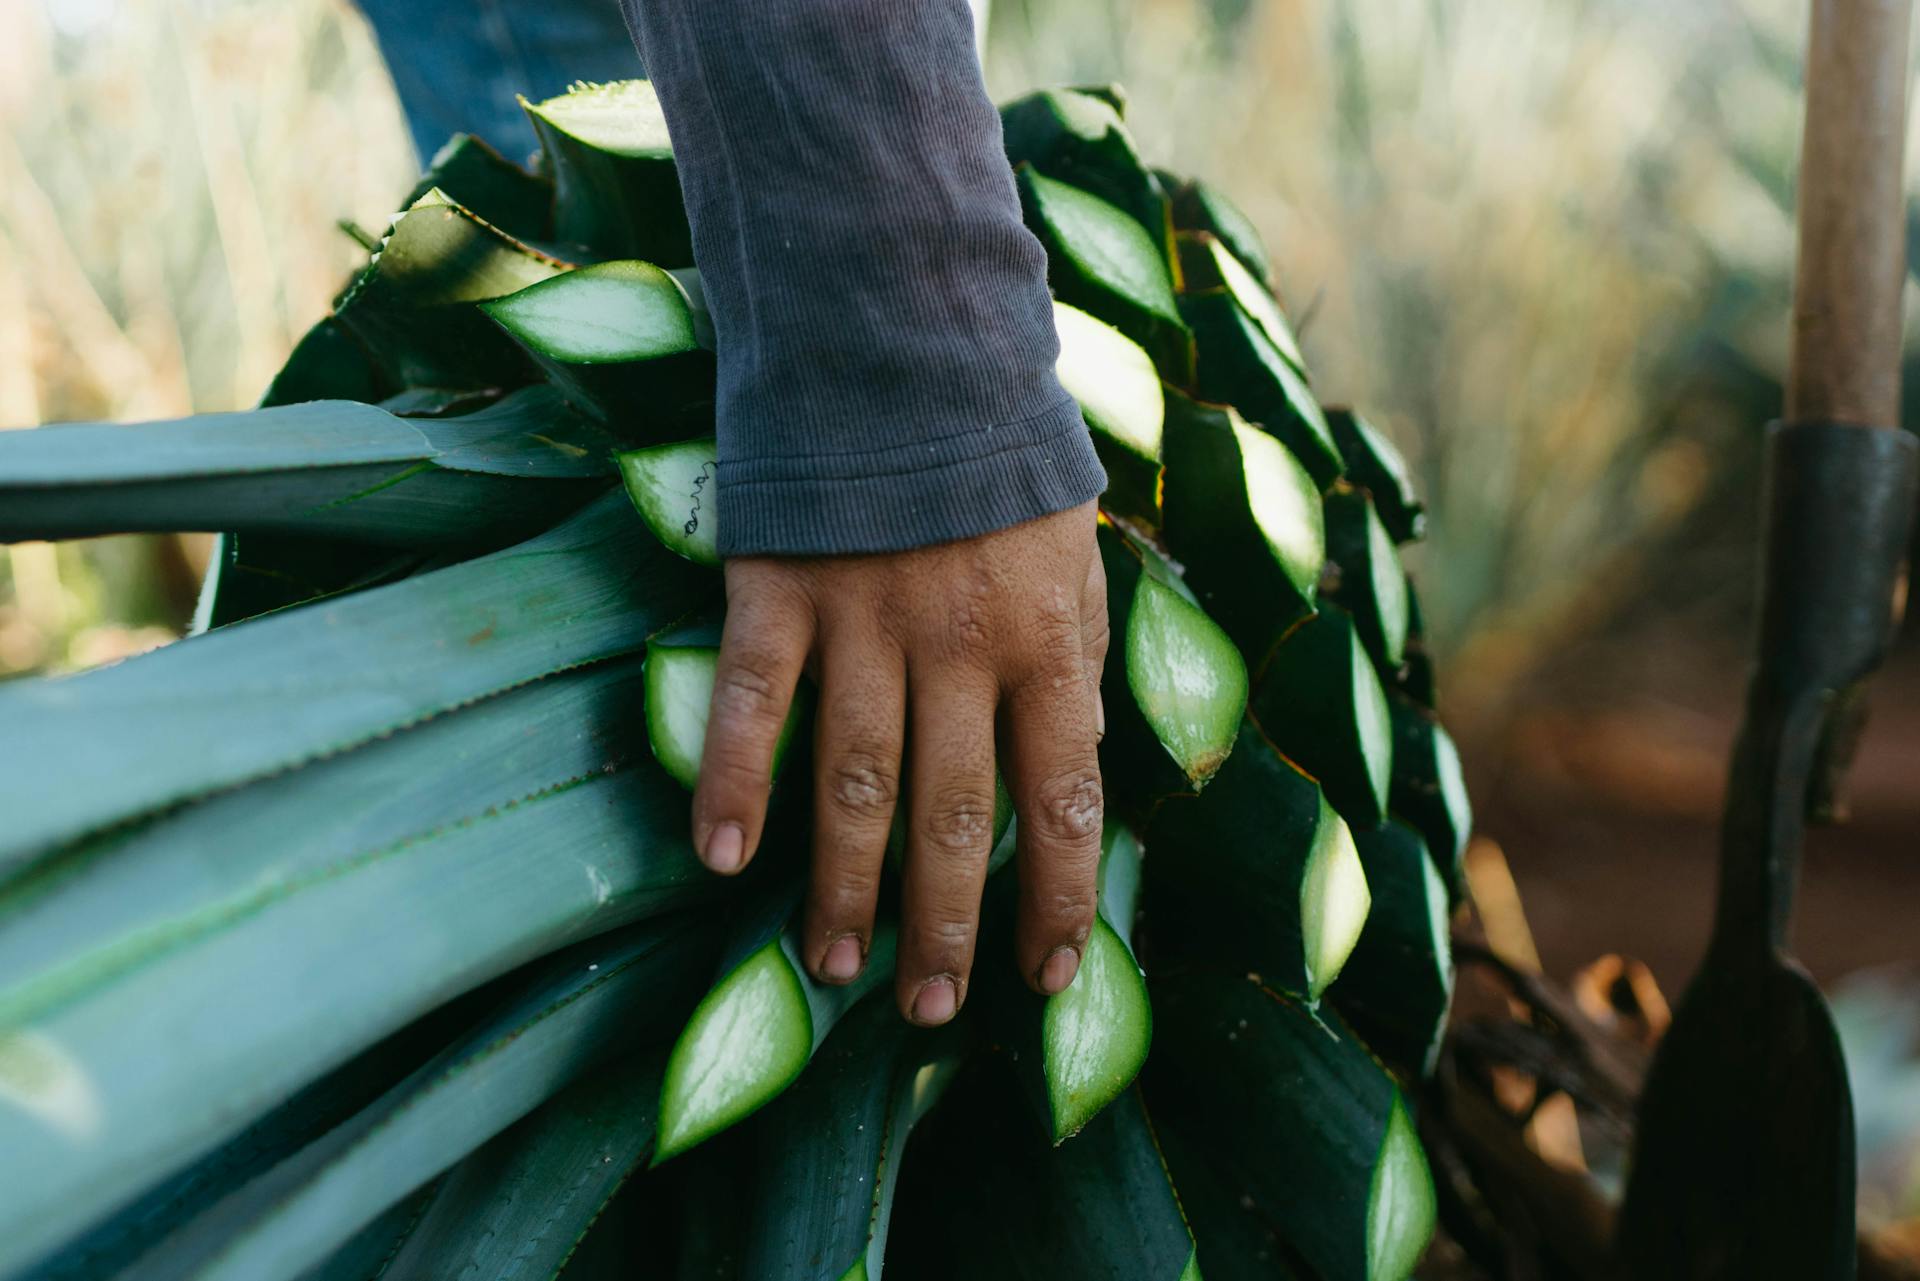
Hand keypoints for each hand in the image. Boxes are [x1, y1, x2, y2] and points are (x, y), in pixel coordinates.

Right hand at [691, 501, 1106, 1024]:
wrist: (908, 333)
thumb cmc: (1001, 450)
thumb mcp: (1076, 542)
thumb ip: (1078, 648)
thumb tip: (1087, 750)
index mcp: (1045, 638)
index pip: (1065, 800)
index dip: (1060, 899)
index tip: (1048, 978)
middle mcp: (960, 645)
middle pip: (955, 816)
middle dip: (945, 925)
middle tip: (928, 1012)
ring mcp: (865, 620)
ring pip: (856, 782)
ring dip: (845, 887)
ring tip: (838, 967)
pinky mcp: (780, 588)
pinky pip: (753, 703)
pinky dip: (737, 784)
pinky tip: (723, 862)